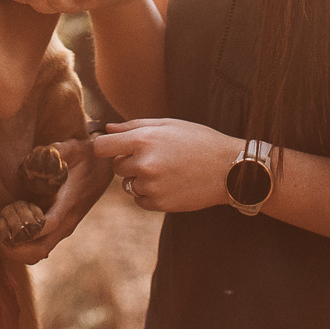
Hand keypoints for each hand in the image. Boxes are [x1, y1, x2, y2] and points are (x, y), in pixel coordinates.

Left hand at [0, 136, 114, 263]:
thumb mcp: (74, 148)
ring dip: (15, 251)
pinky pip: (39, 246)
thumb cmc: (86, 156)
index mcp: (69, 204)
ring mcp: (63, 228)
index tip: (3, 230)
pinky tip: (6, 232)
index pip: (47, 226)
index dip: (25, 232)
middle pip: (39, 250)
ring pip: (38, 253)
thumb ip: (58, 150)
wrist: (104, 168)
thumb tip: (43, 153)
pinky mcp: (59, 228)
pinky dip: (21, 245)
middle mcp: (66, 222)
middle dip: (13, 251)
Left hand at [92, 117, 236, 212]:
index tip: (112, 148)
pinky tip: (169, 184)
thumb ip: (134, 125)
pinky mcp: (159, 204)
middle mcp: (144, 163)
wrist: (227, 169)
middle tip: (153, 157)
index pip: (102, 147)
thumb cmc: (198, 140)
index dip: (104, 147)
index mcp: (143, 139)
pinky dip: (149, 194)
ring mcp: (151, 186)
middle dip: (128, 162)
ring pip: (128, 184)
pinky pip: (140, 200)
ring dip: (140, 179)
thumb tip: (107, 128)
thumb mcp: (168, 124)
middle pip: (116, 167)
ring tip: (166, 170)